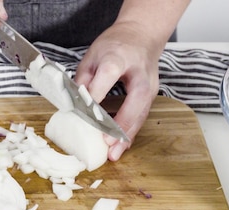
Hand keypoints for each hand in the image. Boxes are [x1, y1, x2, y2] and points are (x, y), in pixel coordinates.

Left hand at [75, 22, 161, 160]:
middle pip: (136, 98)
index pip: (110, 73)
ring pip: (142, 113)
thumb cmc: (115, 45)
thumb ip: (84, 78)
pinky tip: (120, 147)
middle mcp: (139, 72)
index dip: (98, 90)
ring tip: (113, 154)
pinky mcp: (152, 96)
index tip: (86, 109)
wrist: (143, 35)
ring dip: (127, 135)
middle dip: (122, 121)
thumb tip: (76, 102)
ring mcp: (150, 85)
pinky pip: (142, 117)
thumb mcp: (92, 54)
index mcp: (120, 56)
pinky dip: (130, 133)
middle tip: (106, 141)